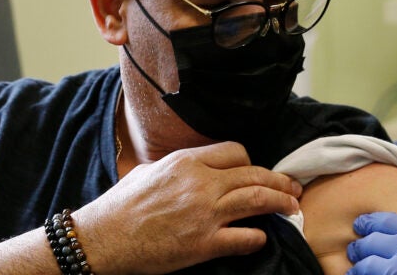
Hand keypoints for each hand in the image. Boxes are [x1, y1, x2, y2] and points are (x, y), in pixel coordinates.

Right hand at [72, 141, 301, 273]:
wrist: (103, 238)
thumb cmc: (122, 204)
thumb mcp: (151, 169)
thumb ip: (181, 164)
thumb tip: (200, 164)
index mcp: (188, 162)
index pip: (236, 152)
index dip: (252, 162)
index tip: (257, 171)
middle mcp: (201, 183)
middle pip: (254, 174)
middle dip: (280, 181)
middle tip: (293, 188)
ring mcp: (205, 214)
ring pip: (258, 200)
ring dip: (281, 203)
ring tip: (292, 207)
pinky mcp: (203, 244)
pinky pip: (245, 238)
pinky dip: (258, 237)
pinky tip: (261, 238)